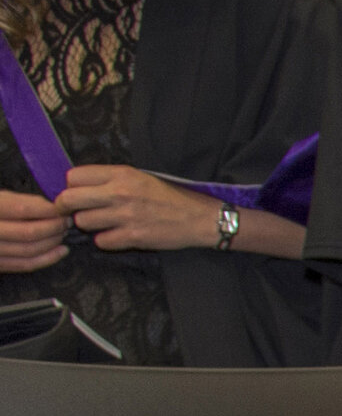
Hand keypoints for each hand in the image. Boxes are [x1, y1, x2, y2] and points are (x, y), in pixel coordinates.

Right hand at [0, 188, 65, 275]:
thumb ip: (23, 201)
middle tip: (67, 222)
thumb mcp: (1, 198)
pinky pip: (25, 264)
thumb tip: (53, 208)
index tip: (63, 209)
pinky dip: (48, 258)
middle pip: (28, 232)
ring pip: (29, 250)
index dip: (48, 210)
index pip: (23, 209)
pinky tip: (61, 250)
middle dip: (54, 228)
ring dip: (53, 243)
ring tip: (63, 233)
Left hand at [59, 165, 235, 253]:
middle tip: (75, 212)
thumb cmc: (170, 197)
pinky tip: (118, 236)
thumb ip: (111, 179)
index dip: (71, 186)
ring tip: (104, 224)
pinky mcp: (132, 237)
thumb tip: (80, 187)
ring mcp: (125, 216)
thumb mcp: (141, 177)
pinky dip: (106, 240)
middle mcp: (120, 193)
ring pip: (83, 222)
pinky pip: (101, 241)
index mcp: (121, 174)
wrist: (200, 218)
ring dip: (90, 225)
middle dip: (67, 207)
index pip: (73, 177)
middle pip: (69, 199)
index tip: (77, 194)